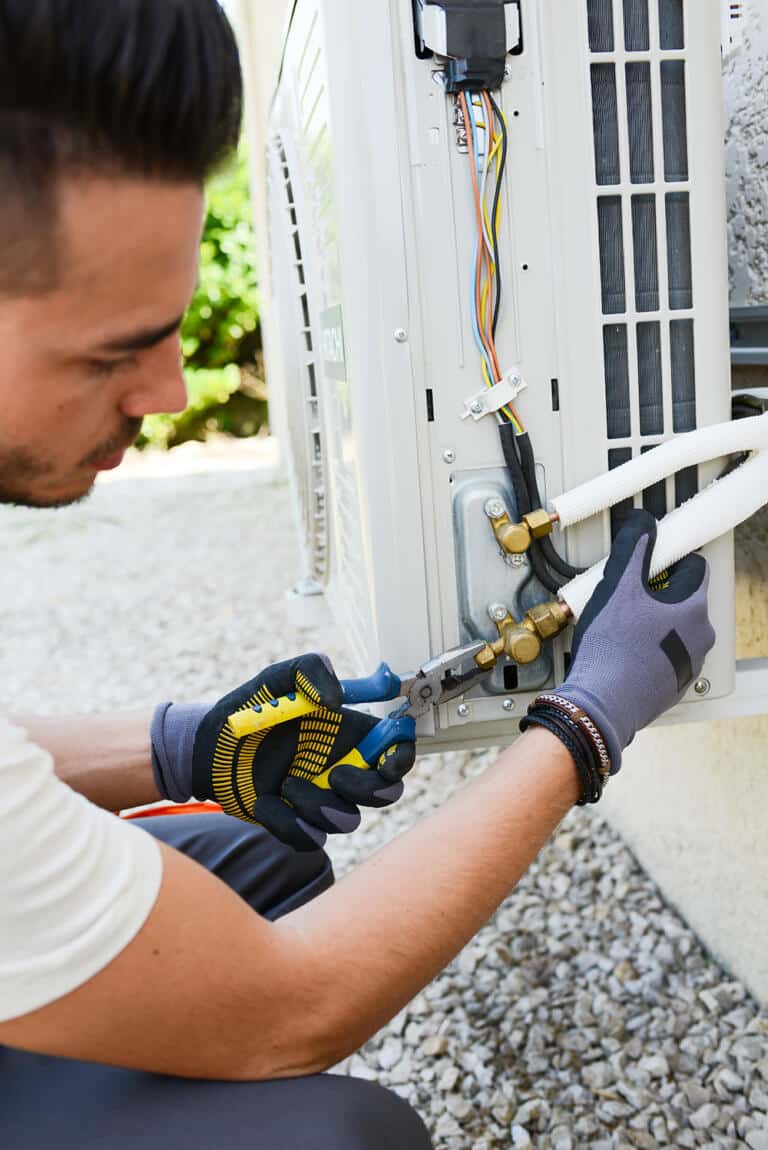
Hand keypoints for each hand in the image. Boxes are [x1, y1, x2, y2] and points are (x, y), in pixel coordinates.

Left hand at [151, 654, 415, 850]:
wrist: (208, 745)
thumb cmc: (249, 707)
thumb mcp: (279, 676)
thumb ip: (310, 670)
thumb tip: (337, 700)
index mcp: (350, 735)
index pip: (398, 751)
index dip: (402, 759)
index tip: (386, 761)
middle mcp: (343, 768)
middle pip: (386, 794)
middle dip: (367, 789)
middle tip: (335, 775)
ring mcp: (321, 799)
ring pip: (347, 820)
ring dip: (319, 806)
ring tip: (286, 784)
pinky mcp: (296, 823)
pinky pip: (309, 839)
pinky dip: (287, 824)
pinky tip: (264, 802)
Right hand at [555, 510, 715, 771]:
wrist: (601, 705)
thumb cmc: (611, 652)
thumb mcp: (616, 587)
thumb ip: (632, 549)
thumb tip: (642, 524)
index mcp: (692, 609)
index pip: (693, 567)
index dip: (667, 560)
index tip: (649, 561)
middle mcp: (699, 637)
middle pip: (682, 599)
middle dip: (657, 593)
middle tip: (626, 597)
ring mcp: (687, 664)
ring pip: (674, 629)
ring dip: (653, 623)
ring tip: (621, 627)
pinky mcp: (672, 685)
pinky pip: (665, 656)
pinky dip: (648, 650)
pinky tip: (623, 651)